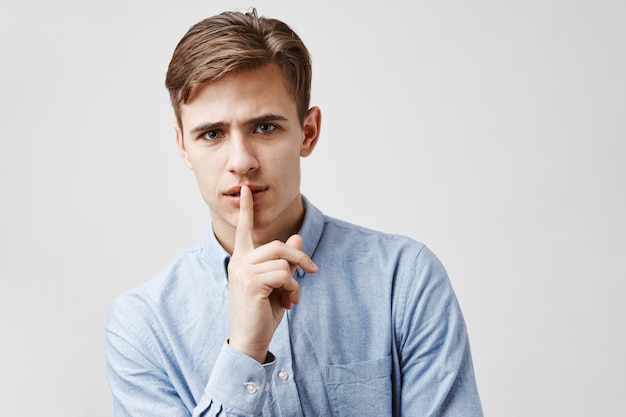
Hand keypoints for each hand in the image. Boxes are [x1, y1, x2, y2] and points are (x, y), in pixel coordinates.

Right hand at [227, 186, 317, 362]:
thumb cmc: (262, 313)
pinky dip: (293, 289)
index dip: (245, 209)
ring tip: (291, 298)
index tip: (245, 189)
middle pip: (279, 245)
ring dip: (295, 280)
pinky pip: (284, 274)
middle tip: (312, 272)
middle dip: (300, 258)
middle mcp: (239, 261)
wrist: (250, 340)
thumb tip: (298, 238)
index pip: (243, 229)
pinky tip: (288, 303)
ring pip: (283, 260)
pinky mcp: (252, 281)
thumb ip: (285, 262)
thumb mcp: (278, 284)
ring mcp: (243, 270)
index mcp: (242, 259)